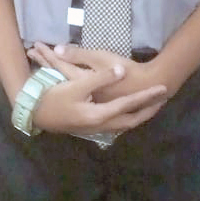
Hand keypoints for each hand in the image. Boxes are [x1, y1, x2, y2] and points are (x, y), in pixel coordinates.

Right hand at [28, 53, 166, 136]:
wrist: (36, 114)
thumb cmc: (55, 98)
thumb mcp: (77, 85)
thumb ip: (101, 78)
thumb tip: (121, 71)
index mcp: (100, 114)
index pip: (131, 105)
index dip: (148, 97)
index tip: (164, 90)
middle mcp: (101, 125)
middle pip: (132, 120)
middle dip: (147, 111)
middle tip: (161, 101)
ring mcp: (95, 129)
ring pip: (124, 124)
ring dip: (138, 115)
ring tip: (149, 106)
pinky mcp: (89, 128)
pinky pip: (115, 124)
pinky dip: (125, 118)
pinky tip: (126, 112)